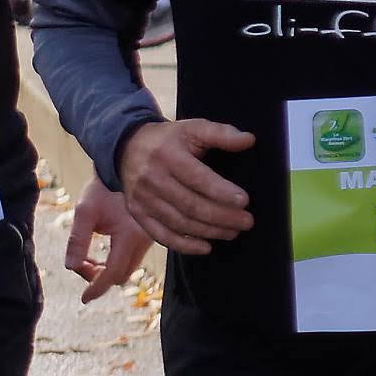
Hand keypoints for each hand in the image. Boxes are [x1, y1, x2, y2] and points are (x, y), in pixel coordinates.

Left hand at [63, 179, 154, 301]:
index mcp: (130, 235)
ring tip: (88, 259)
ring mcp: (150, 238)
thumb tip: (70, 267)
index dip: (97, 288)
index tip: (84, 299)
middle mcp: (145, 240)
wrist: (125, 167)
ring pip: (127, 269)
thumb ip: (77, 240)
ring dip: (107, 271)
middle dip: (99, 279)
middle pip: (121, 275)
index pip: (113, 273)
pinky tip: (100, 253)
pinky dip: (115, 262)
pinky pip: (132, 259)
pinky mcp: (148, 235)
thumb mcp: (85, 211)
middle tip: (81, 265)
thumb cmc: (103, 188)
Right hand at [114, 116, 256, 253]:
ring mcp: (143, 199)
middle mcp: (152, 178)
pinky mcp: (138, 214)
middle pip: (190, 205)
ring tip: (232, 232)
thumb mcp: (193, 129)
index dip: (221, 192)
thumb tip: (249, 140)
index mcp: (167, 155)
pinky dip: (185, 246)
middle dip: (222, 217)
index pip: (197, 178)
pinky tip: (206, 247)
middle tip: (246, 221)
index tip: (244, 201)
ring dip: (209, 231)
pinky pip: (162, 235)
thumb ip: (221, 133)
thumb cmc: (169, 140)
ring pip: (179, 223)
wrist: (127, 148)